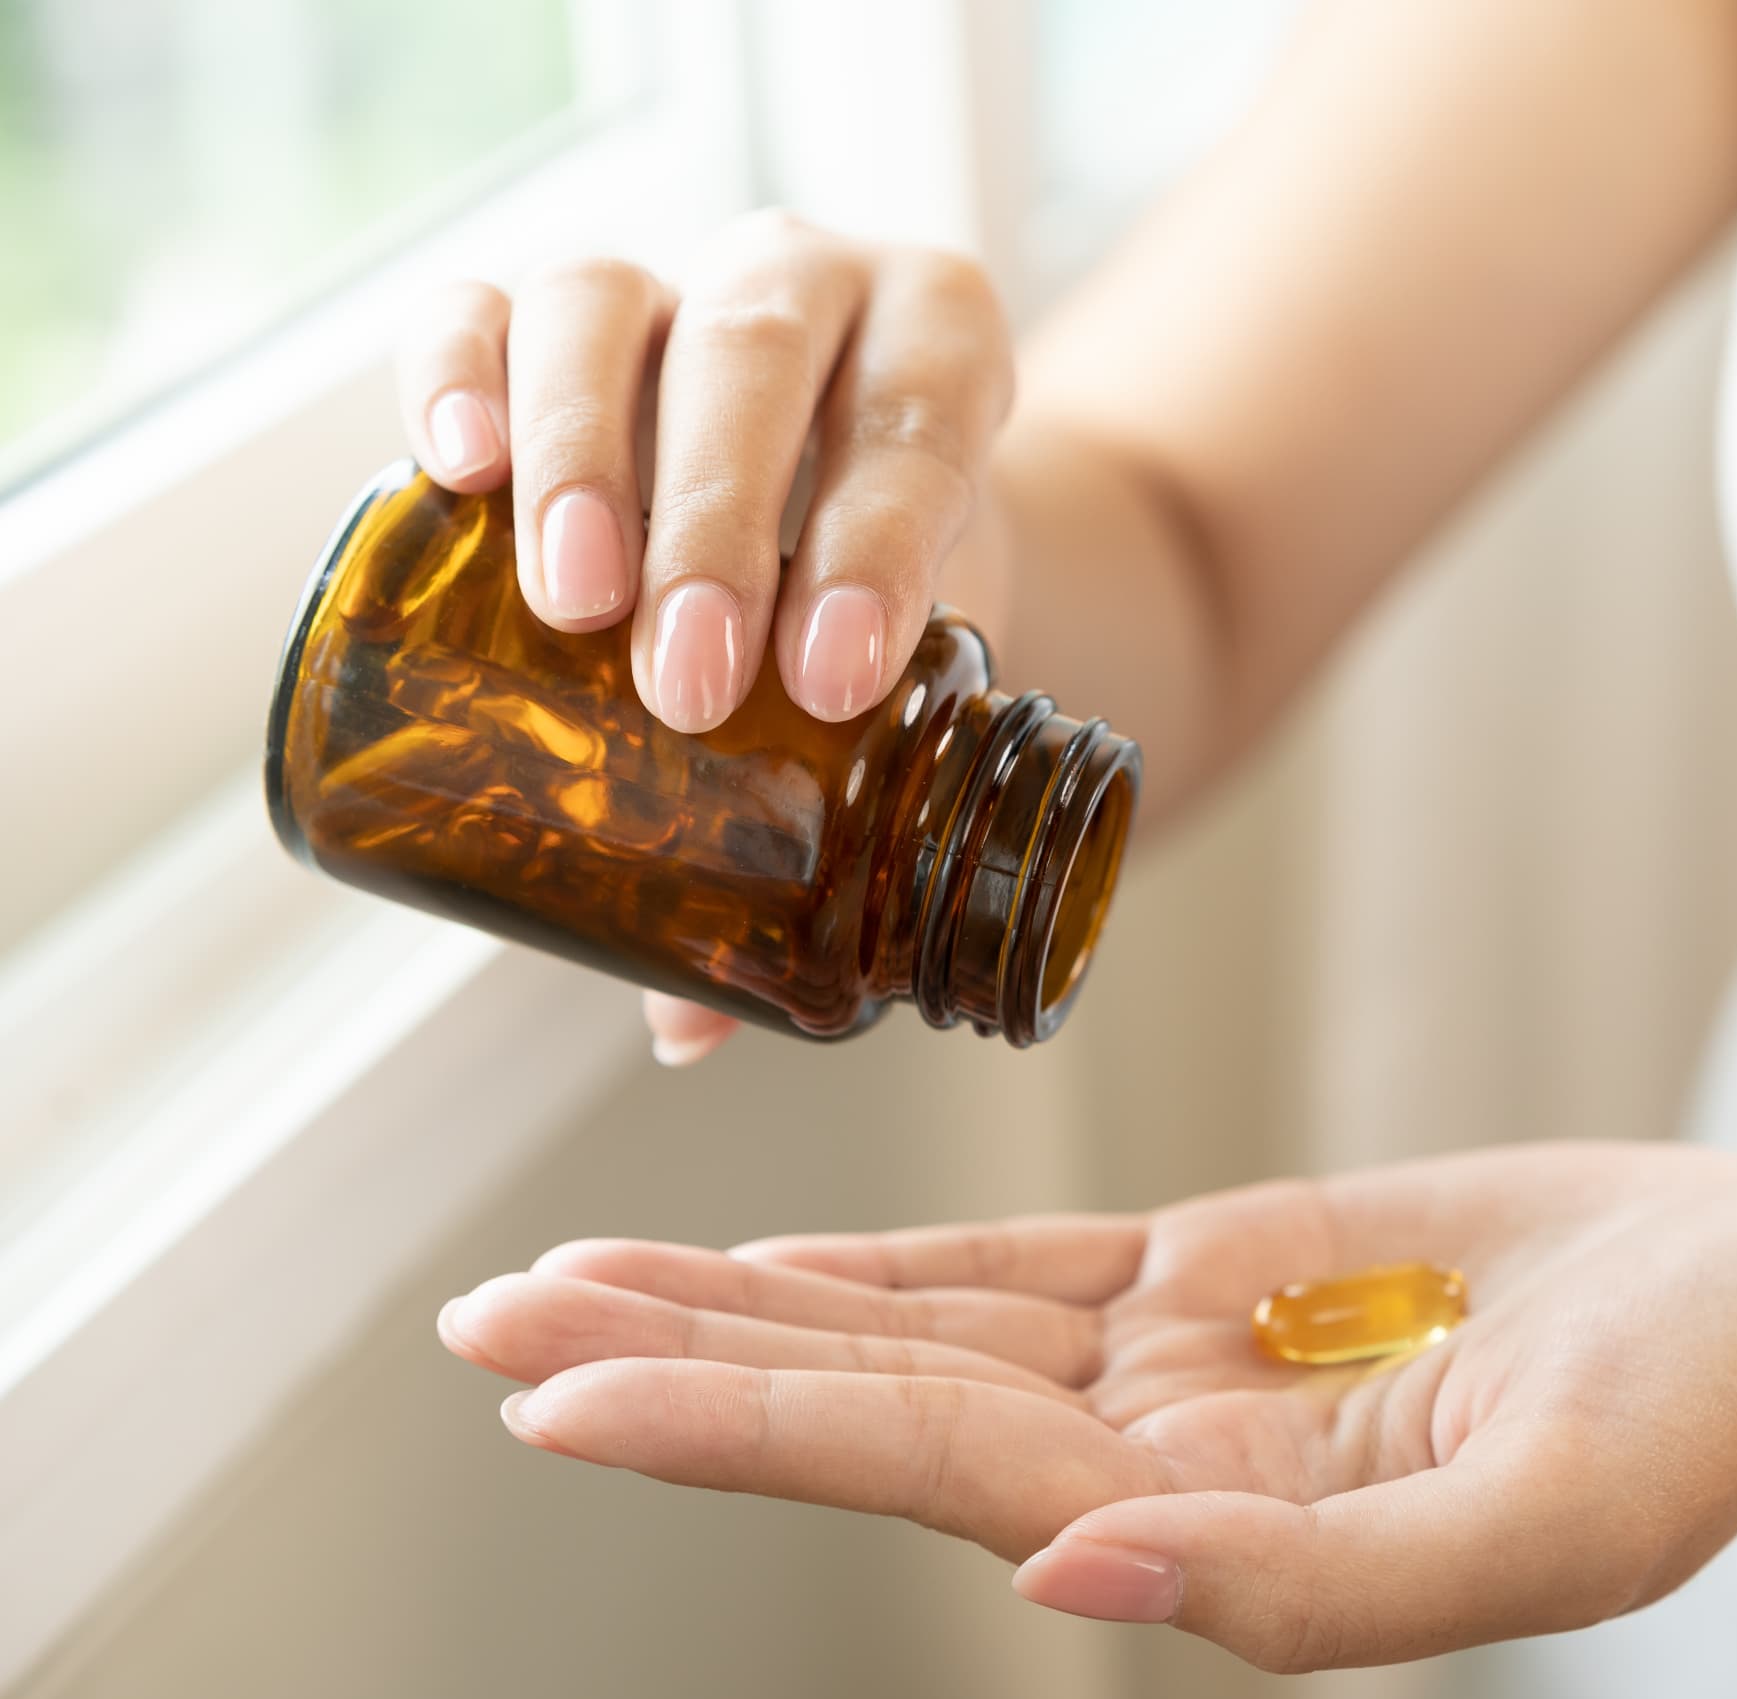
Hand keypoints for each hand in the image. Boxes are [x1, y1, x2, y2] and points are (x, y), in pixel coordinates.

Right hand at [395, 212, 1017, 1064]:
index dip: (881, 544)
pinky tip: (447, 466)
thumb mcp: (909, 672)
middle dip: (719, 525)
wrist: (845, 471)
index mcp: (939, 346)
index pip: (920, 419)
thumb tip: (696, 1026)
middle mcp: (806, 284)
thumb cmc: (884, 581)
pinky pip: (476, 304)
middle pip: (753, 355)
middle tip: (689, 684)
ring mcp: (667, 283)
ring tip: (564, 606)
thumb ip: (835, 814)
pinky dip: (452, 369)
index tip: (836, 681)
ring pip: (605, 307)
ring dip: (583, 457)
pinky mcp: (540, 312)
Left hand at [436, 1141, 1736, 1671]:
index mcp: (1216, 1535)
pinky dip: (887, 1265)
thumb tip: (1072, 1590)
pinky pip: (1020, 1270)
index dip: (741, 1429)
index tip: (556, 1397)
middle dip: (678, 1368)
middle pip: (876, 1405)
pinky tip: (770, 1263)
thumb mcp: (1551, 1524)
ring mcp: (1182, 1365)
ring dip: (743, 1307)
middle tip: (485, 1333)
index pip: (931, 1477)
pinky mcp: (1224, 1273)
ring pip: (917, 1331)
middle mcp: (1164, 1460)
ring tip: (566, 1289)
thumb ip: (1315, 1592)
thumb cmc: (1707, 1421)